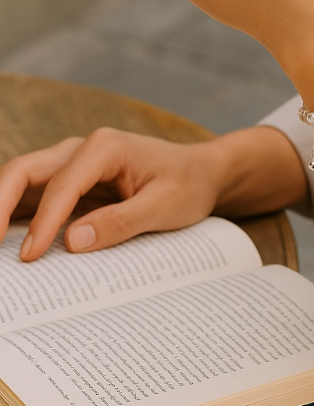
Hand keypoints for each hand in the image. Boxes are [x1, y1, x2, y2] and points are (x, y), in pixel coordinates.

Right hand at [0, 126, 306, 260]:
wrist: (202, 174)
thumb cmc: (187, 185)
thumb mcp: (165, 206)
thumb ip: (120, 222)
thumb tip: (72, 241)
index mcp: (105, 147)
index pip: (61, 185)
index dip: (44, 222)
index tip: (31, 258)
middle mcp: (81, 149)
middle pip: (23, 172)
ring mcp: (72, 163)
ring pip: (21, 181)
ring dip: (0, 211)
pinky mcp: (71, 181)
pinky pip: (34, 196)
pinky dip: (16, 217)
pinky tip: (8, 245)